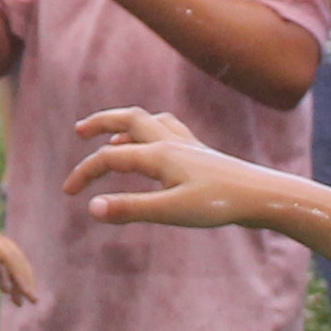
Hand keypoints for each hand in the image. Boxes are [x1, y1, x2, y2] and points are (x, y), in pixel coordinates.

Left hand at [0, 192, 41, 306]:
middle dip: (26, 279)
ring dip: (16, 278)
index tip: (30, 297)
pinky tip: (4, 288)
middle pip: (16, 258)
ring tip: (19, 301)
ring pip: (9, 259)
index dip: (22, 278)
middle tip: (33, 301)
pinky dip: (4, 273)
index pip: (11, 260)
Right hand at [63, 105, 287, 234]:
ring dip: (127, 125)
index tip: (69, 193)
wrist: (261, 196)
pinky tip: (156, 149)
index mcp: (159, 155)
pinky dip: (152, 132)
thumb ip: (130, 208)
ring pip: (151, 122)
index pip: (110, 157)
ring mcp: (187, 146)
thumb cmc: (217, 205)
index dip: (85, 173)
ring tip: (113, 138)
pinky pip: (170, 131)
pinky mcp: (201, 154)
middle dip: (102, 122)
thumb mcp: (170, 211)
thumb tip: (91, 207)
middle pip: (129, 118)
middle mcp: (171, 143)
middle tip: (80, 130)